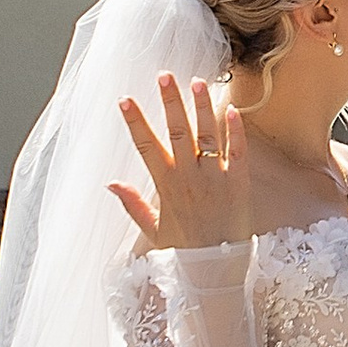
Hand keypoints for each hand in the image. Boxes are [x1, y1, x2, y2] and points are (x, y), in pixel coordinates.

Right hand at [108, 74, 245, 251]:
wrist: (215, 270)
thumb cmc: (184, 249)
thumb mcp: (153, 229)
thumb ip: (132, 204)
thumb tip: (110, 183)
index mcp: (165, 186)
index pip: (146, 146)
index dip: (135, 122)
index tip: (125, 99)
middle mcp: (188, 178)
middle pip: (177, 132)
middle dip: (169, 102)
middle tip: (164, 76)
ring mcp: (214, 179)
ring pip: (206, 136)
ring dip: (201, 108)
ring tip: (197, 82)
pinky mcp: (237, 183)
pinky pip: (237, 152)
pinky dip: (235, 131)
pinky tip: (232, 109)